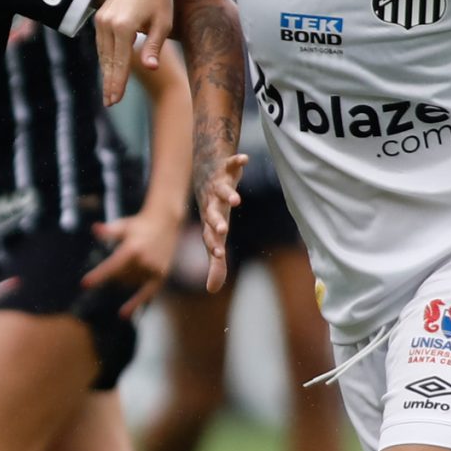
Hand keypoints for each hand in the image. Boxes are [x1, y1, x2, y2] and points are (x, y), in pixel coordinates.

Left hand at [83, 206, 183, 316]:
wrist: (166, 223)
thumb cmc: (139, 225)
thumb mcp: (123, 225)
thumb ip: (109, 231)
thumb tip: (95, 228)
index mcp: (133, 248)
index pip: (112, 265)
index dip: (98, 275)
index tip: (84, 284)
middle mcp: (144, 261)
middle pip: (119, 277)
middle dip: (113, 273)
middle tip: (120, 259)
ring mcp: (153, 270)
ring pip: (129, 284)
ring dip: (123, 279)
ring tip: (131, 262)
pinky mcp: (160, 276)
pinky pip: (146, 294)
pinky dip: (135, 304)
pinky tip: (124, 315)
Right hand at [91, 0, 175, 106]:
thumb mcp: (163, 23)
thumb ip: (154, 46)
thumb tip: (150, 68)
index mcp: (124, 27)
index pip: (120, 62)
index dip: (118, 84)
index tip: (115, 100)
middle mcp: (108, 23)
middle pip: (108, 61)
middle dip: (110, 83)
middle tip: (110, 102)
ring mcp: (101, 19)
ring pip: (103, 53)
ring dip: (106, 72)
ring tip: (109, 91)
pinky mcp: (100, 16)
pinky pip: (101, 43)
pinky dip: (105, 58)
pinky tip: (109, 69)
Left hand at [194, 153, 248, 293]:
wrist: (206, 176)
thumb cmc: (213, 213)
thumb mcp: (215, 237)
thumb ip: (216, 264)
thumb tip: (211, 291)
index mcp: (210, 223)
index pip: (210, 237)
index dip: (214, 245)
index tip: (219, 254)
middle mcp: (211, 206)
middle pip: (212, 215)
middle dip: (217, 222)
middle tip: (222, 231)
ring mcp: (218, 187)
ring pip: (221, 192)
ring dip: (227, 195)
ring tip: (236, 200)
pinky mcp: (225, 169)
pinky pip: (230, 164)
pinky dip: (236, 161)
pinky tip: (244, 159)